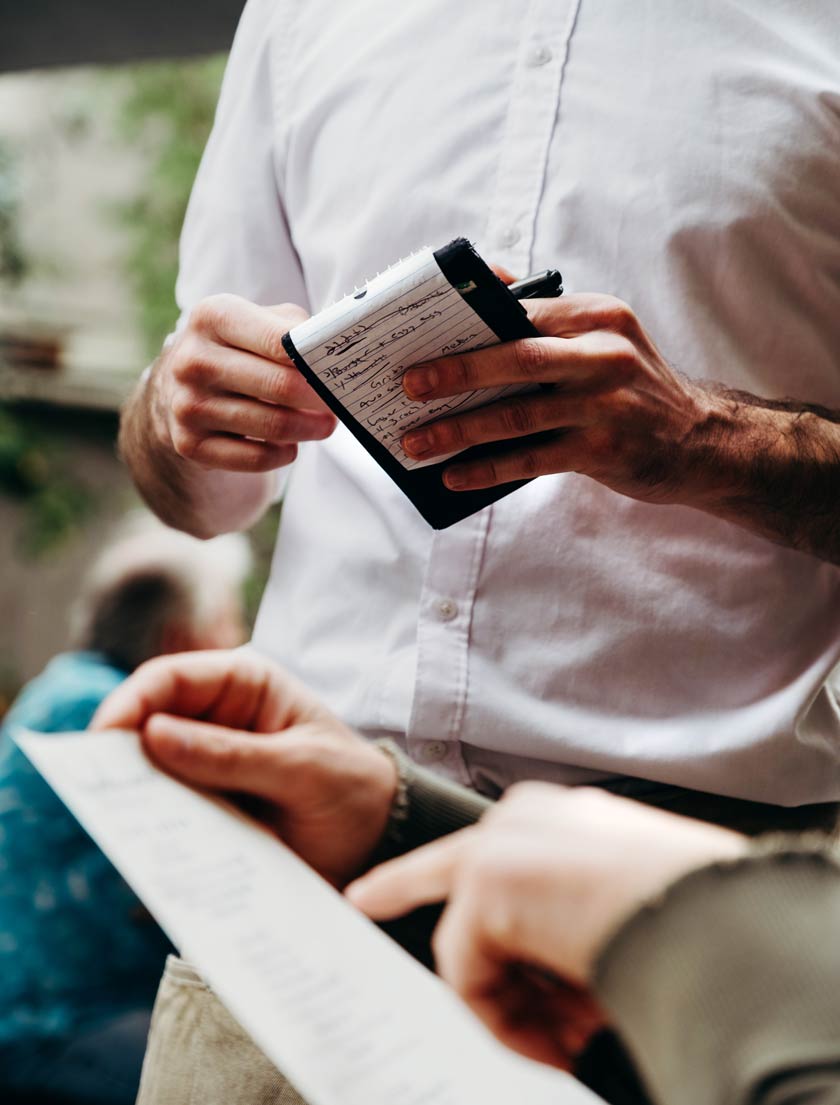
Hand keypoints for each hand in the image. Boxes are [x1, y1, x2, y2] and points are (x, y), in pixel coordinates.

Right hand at [91, 650, 395, 886]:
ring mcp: (208, 767)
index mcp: (245, 685)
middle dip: (120, 754)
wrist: (381, 843)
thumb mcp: (302, 768)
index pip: (170, 679)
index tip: (104, 738)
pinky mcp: (207, 810)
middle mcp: (217, 720)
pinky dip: (153, 829)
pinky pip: (167, 815)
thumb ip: (233, 755)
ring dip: (133, 796)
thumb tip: (153, 735)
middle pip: (148, 725)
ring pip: (150, 774)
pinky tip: (146, 850)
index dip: (131, 702)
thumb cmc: (353, 788)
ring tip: (117, 823)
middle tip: (95, 788)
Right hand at [151, 295, 336, 473]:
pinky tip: (290, 445)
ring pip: (273, 426)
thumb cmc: (238, 349)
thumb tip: (335, 351)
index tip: (339, 372)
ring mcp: (187, 404)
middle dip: (321, 399)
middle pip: (281, 386)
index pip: (281, 341)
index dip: (318, 361)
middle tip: (340, 404)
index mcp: (213, 317)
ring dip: (309, 429)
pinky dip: (283, 454)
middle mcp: (193, 360)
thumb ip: (297, 329)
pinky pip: (255, 458)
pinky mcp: (189, 443)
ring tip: (324, 425)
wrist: (179, 387)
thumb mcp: (260, 321)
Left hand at [348, 783, 745, 1067]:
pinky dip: (509, 1022)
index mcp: (568, 820)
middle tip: (363, 898)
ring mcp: (503, 845)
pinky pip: (470, 976)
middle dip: (401, 883)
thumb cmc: (694, 914)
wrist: (714, 912)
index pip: (496, 846)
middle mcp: (528, 820)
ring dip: (514, 1006)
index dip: (448, 876)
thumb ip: (575, 925)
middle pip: (447, 867)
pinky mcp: (485, 882)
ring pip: (471, 944)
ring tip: (572, 1040)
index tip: (385, 890)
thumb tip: (562, 974)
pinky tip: (559, 1041)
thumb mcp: (631, 912)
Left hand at [399, 294, 721, 500]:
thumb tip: (487, 284)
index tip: (418, 336)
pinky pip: (531, 460)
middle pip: (516, 357)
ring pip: (517, 415)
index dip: (464, 323)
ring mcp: (606, 405)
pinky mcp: (603, 452)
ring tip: (417, 443)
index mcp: (596, 316)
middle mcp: (604, 354)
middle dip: (454, 372)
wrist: (700, 440)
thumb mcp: (604, 338)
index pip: (520, 310)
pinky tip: (455, 476)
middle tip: (406, 386)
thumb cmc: (633, 386)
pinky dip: (488, 468)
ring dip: (459, 430)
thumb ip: (548, 317)